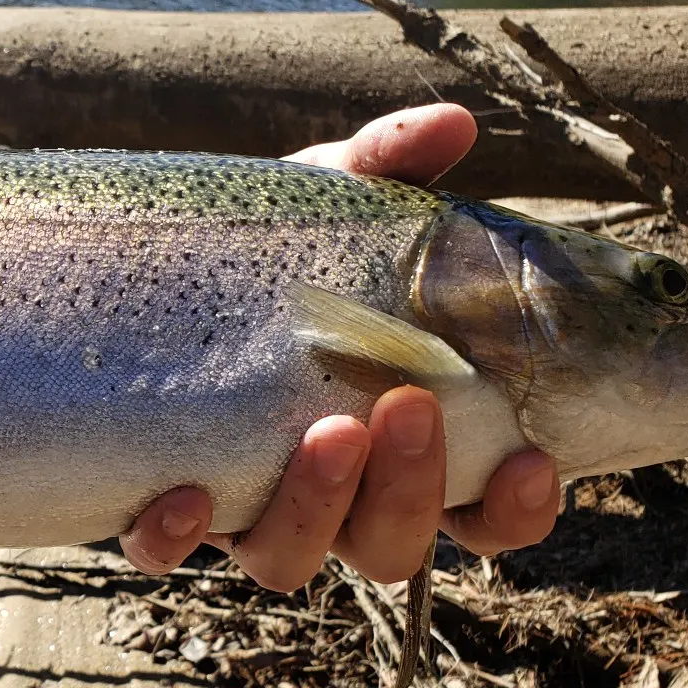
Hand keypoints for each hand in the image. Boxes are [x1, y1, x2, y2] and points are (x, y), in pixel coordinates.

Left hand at [120, 104, 559, 588]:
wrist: (156, 270)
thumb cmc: (272, 252)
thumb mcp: (331, 205)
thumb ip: (389, 167)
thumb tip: (453, 125)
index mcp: (397, 446)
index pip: (481, 512)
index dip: (515, 509)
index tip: (531, 458)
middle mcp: (332, 498)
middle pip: (391, 546)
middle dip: (411, 491)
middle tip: (407, 407)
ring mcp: (246, 510)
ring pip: (290, 562)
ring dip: (317, 510)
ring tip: (327, 434)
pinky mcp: (164, 512)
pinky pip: (166, 555)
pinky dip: (174, 538)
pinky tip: (180, 498)